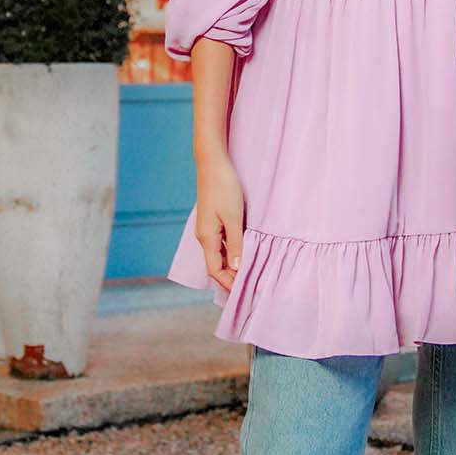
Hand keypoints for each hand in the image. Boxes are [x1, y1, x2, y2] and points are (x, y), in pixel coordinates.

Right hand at [194, 151, 244, 291]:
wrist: (212, 162)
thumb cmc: (223, 186)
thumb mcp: (233, 216)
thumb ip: (235, 243)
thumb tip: (236, 266)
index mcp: (206, 237)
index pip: (214, 270)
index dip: (228, 283)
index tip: (244, 292)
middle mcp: (205, 235)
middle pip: (216, 265)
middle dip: (231, 277)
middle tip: (250, 286)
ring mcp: (208, 227)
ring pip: (220, 254)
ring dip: (233, 265)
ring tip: (250, 273)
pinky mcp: (214, 219)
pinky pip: (222, 243)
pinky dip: (233, 252)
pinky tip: (245, 252)